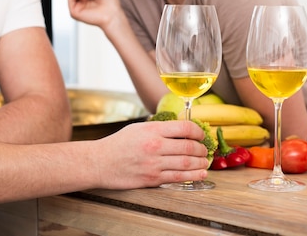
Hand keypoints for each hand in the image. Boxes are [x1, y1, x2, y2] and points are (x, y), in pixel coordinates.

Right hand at [94, 120, 209, 188]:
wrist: (100, 163)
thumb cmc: (118, 144)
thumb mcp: (137, 128)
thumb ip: (157, 128)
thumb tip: (178, 129)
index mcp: (152, 129)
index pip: (184, 127)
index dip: (198, 131)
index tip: (201, 134)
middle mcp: (155, 145)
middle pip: (189, 146)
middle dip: (202, 149)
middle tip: (205, 150)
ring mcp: (154, 163)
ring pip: (187, 163)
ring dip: (201, 163)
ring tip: (205, 162)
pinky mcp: (152, 178)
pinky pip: (178, 177)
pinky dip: (193, 176)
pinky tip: (200, 174)